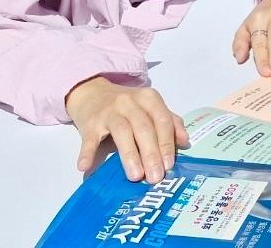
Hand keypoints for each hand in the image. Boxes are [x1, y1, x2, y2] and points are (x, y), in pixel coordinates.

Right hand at [66, 77, 188, 183]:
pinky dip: (87, 153)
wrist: (93, 93)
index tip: (169, 165)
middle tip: (155, 177)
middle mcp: (130, 102)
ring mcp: (109, 112)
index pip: (162, 120)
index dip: (167, 143)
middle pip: (143, 128)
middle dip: (151, 153)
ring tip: (135, 176)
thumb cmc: (128, 106)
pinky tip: (85, 167)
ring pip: (122, 132)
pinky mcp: (90, 123)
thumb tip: (185, 141)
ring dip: (130, 155)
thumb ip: (169, 121)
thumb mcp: (150, 107)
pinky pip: (89, 139)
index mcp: (149, 98)